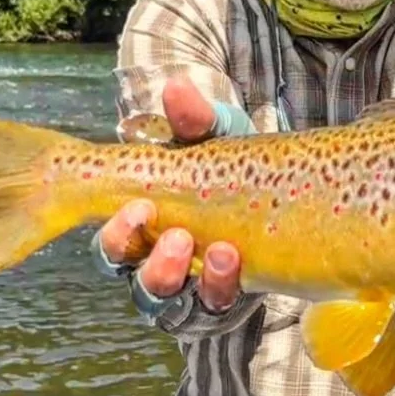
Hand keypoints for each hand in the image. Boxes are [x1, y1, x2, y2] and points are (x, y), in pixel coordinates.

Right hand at [94, 74, 243, 313]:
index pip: (115, 240)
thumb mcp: (215, 136)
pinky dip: (221, 287)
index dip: (119, 231)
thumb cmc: (229, 163)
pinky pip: (213, 307)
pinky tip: (237, 263)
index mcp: (142, 225)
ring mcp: (190, 287)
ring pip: (170, 301)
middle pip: (138, 280)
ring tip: (220, 253)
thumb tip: (175, 88)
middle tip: (178, 237)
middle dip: (154, 263)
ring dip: (192, 280)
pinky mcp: (223, 299)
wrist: (279, 192)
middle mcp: (157, 262)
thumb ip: (194, 119)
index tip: (138, 207)